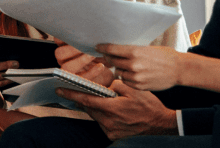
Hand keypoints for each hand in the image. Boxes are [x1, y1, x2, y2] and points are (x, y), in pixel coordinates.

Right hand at [54, 39, 114, 87]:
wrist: (110, 66)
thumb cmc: (101, 50)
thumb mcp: (96, 43)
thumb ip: (91, 38)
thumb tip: (93, 34)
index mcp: (65, 46)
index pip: (58, 40)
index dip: (65, 37)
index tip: (78, 34)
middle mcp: (64, 59)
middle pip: (59, 54)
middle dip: (72, 50)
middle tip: (86, 46)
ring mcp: (69, 71)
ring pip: (66, 67)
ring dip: (80, 61)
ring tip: (92, 56)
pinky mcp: (78, 82)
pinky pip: (80, 78)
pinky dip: (91, 72)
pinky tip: (100, 66)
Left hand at [57, 80, 177, 139]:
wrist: (159, 124)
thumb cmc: (148, 106)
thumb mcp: (134, 89)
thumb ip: (116, 85)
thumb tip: (105, 84)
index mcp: (112, 109)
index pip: (86, 100)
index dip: (71, 94)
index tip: (60, 90)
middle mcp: (109, 122)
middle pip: (88, 108)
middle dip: (82, 99)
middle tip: (76, 90)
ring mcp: (110, 130)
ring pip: (94, 115)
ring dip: (94, 107)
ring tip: (100, 99)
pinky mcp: (113, 134)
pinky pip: (101, 122)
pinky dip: (101, 114)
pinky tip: (109, 109)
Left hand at [98, 44, 181, 91]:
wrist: (178, 69)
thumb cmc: (164, 55)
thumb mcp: (147, 48)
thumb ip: (131, 50)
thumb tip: (115, 50)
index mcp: (134, 51)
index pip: (111, 49)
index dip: (102, 48)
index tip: (97, 47)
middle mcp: (133, 64)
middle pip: (112, 61)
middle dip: (110, 58)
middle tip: (110, 56)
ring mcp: (135, 77)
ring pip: (118, 72)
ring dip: (120, 69)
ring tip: (128, 65)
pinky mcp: (139, 86)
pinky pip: (125, 81)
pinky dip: (127, 78)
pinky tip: (134, 73)